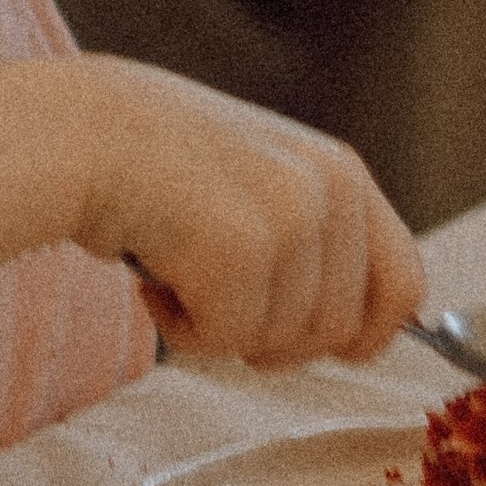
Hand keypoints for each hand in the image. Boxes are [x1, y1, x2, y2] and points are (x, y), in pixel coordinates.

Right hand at [69, 57, 423, 366]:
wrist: (82, 133)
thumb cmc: (155, 162)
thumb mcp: (262, 179)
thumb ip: (312, 237)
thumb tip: (355, 330)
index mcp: (341, 173)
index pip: (403, 283)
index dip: (372, 334)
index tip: (338, 353)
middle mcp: (330, 189)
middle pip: (336, 331)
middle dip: (272, 336)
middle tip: (213, 295)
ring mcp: (292, 216)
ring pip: (279, 341)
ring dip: (218, 328)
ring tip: (178, 268)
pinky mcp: (244, 248)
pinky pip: (226, 339)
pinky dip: (182, 328)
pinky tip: (155, 275)